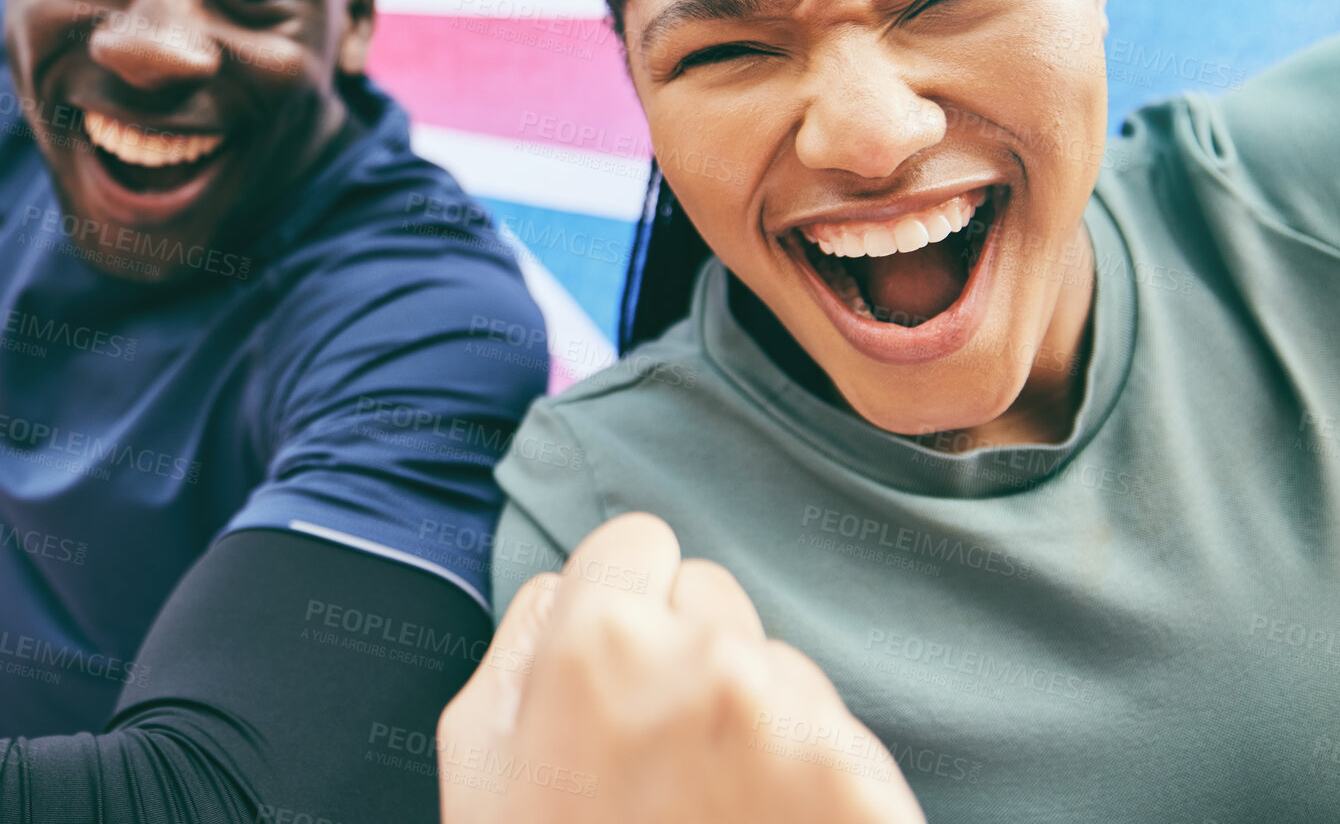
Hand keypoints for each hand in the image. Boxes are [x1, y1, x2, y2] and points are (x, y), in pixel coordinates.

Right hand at [439, 512, 924, 823]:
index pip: (639, 544)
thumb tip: (567, 586)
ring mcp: (795, 723)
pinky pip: (837, 734)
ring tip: (712, 811)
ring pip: (779, 665)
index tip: (623, 665)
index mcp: (598, 642)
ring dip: (752, 717)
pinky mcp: (860, 784)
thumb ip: (519, 644)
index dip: (624, 605)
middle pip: (714, 595)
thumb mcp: (478, 762)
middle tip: (660, 758)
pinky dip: (811, 777)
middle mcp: (708, 660)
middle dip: (690, 653)